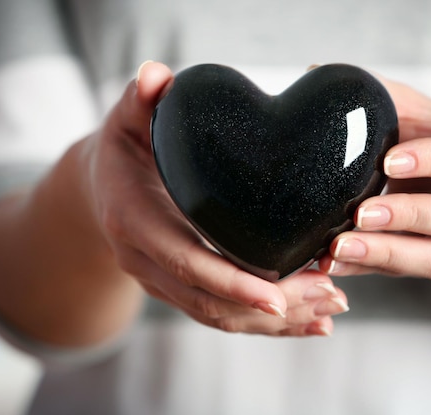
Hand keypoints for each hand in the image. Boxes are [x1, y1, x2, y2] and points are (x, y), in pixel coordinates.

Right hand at [81, 62, 347, 335]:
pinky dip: (267, 324)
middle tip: (329, 297)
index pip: (185, 262)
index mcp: (135, 222)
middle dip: (271, 308)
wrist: (99, 186)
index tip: (278, 294)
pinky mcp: (179, 289)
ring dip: (277, 321)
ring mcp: (161, 282)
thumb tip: (156, 75)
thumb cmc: (122, 149)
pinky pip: (222, 316)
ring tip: (331, 310)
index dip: (229, 282)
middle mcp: (145, 262)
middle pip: (210, 302)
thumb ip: (141, 99)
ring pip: (220, 317)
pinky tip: (309, 322)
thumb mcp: (126, 120)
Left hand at [318, 78, 430, 278]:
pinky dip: (367, 269)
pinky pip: (407, 275)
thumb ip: (380, 95)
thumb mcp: (417, 110)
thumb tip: (316, 74)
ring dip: (388, 255)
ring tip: (338, 248)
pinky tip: (331, 263)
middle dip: (413, 216)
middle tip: (362, 213)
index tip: (389, 160)